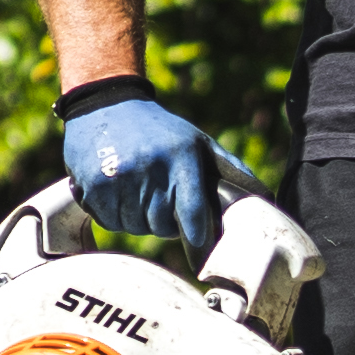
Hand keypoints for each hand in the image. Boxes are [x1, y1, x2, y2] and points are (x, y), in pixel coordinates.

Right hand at [58, 84, 220, 260]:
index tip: (200, 251)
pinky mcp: (93, 186)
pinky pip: (110, 223)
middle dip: (164, 222)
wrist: (107, 104)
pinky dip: (114, 216)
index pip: (192, 210)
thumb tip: (261, 196)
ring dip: (138, 219)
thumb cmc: (160, 129)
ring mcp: (119, 178)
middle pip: (162, 226)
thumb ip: (227, 168)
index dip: (197, 236)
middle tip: (160, 200)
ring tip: (137, 193)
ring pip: (134, 227)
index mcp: (181, 156)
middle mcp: (150, 168)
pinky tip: (117, 192)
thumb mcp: (196, 140)